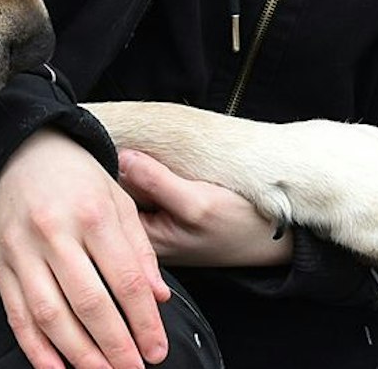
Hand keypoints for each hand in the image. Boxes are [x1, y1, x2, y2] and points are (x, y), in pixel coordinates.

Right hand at [0, 130, 171, 368]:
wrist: (17, 150)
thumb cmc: (74, 176)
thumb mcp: (117, 199)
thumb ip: (139, 249)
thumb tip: (158, 298)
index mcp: (92, 213)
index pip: (125, 279)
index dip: (144, 321)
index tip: (156, 349)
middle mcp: (55, 233)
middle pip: (90, 303)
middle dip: (116, 346)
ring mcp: (21, 250)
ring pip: (51, 315)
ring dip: (79, 354)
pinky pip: (16, 315)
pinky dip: (36, 349)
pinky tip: (57, 368)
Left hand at [116, 148, 294, 267]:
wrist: (277, 237)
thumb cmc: (241, 226)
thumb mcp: (199, 203)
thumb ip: (157, 182)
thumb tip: (122, 156)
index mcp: (145, 244)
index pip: (105, 204)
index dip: (101, 171)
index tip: (100, 141)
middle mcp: (145, 240)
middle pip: (113, 197)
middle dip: (112, 167)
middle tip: (115, 135)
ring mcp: (156, 227)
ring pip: (129, 191)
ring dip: (129, 168)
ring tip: (135, 146)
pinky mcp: (168, 215)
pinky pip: (146, 189)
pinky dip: (145, 172)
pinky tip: (153, 159)